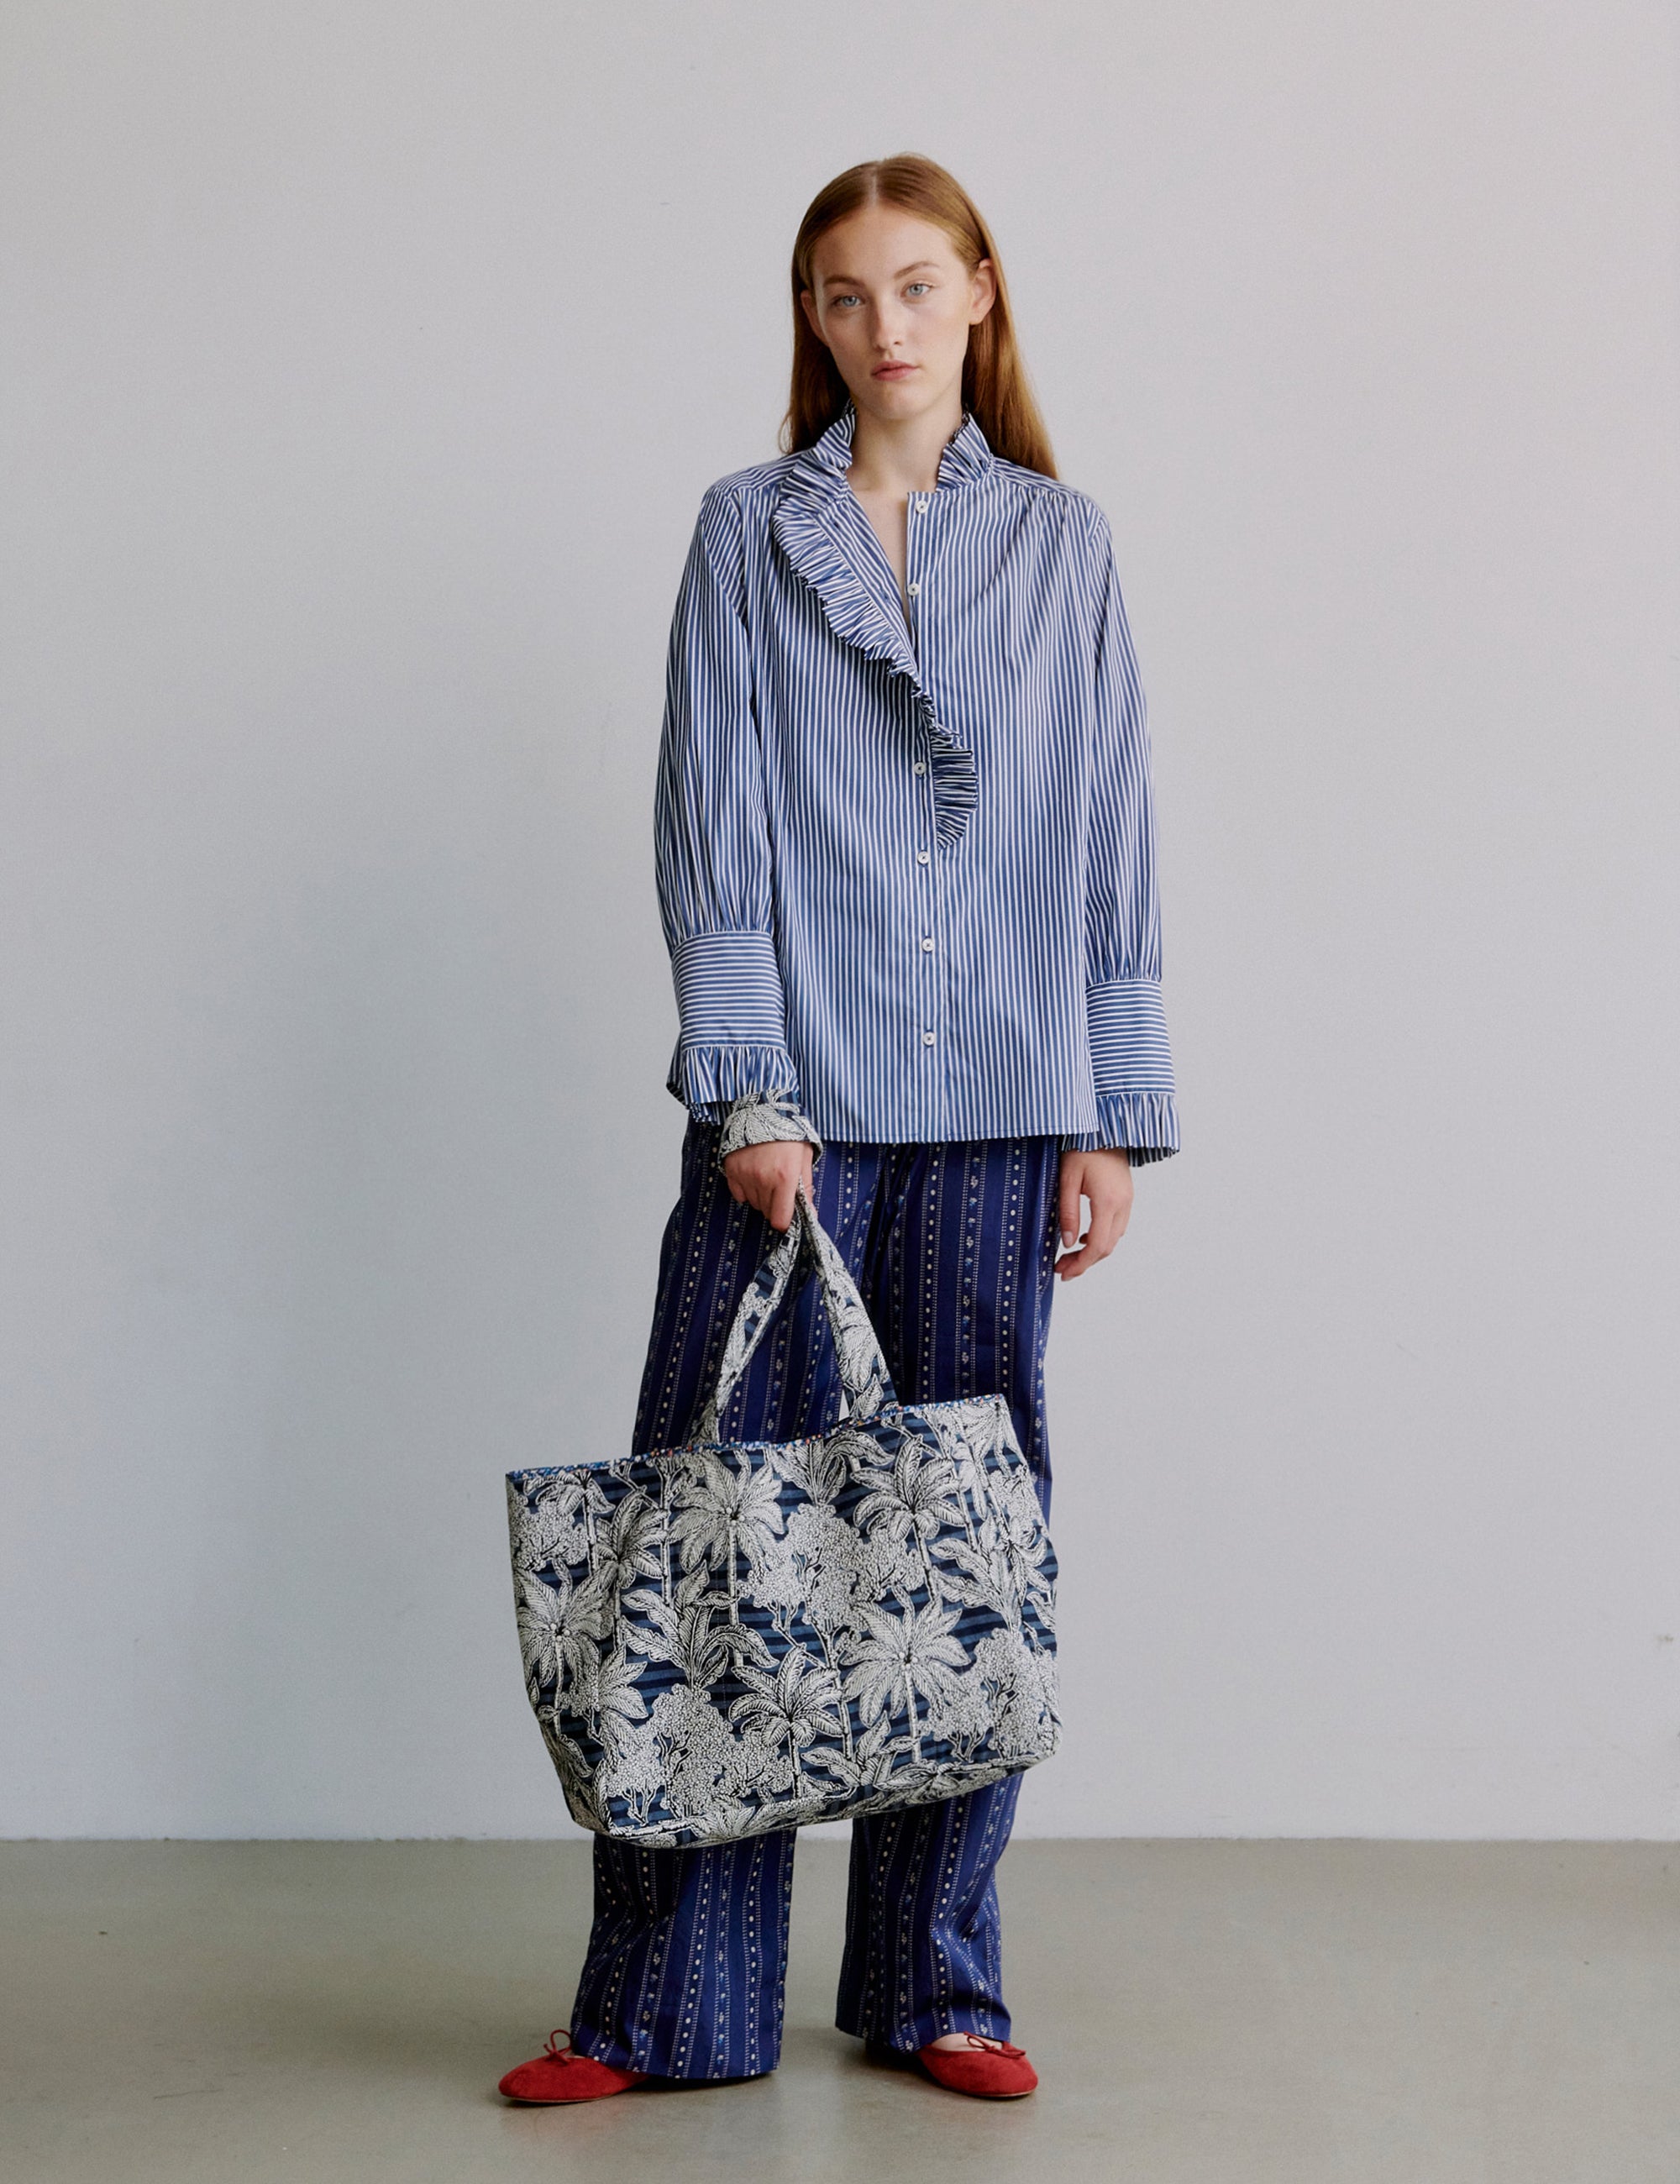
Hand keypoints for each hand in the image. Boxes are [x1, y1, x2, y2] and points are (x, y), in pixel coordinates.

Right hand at [722, 1139, 815, 1231]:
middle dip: (775, 1205)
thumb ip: (805, 1188)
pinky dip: (746, 1190)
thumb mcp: (804, 1158)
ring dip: (761, 1197)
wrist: (763, 1110)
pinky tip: (753, 1175)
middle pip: (767, 1212)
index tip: (787, 1215)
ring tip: (767, 1176)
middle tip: (779, 1187)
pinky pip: (739, 1195)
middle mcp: (763, 1179)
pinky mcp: (732, 1170)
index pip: (780, 1219)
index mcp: (785, 1177)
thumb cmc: (788, 1134)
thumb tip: (810, 1214)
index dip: (785, 1221)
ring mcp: (745, 1175)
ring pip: (753, 1204)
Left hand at [1055, 1147, 1131, 1278]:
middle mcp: (1123, 1204)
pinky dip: (1101, 1237)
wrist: (1104, 1127)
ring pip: (1113, 1238)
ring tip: (1069, 1257)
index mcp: (1108, 1201)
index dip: (1081, 1264)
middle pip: (1107, 1247)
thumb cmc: (1082, 1147)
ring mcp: (1128, 1201)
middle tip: (1062, 1269)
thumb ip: (1068, 1213)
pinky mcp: (1126, 1197)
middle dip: (1085, 1262)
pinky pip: (1116, 1226)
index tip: (1064, 1272)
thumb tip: (1068, 1243)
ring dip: (1093, 1252)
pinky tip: (1083, 1238)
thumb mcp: (1067, 1179)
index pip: (1098, 1245)